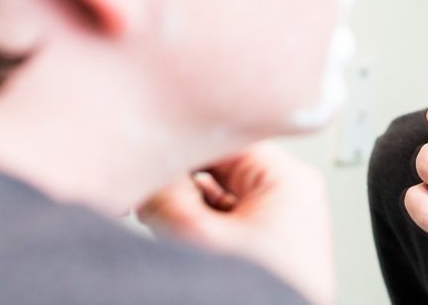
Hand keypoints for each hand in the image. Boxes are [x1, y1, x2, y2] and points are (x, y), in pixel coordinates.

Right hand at [138, 142, 334, 304]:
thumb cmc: (264, 299)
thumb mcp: (198, 238)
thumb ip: (165, 194)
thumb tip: (144, 171)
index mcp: (289, 181)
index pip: (225, 137)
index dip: (179, 144)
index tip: (142, 156)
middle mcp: (289, 198)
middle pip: (218, 167)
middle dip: (176, 183)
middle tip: (138, 198)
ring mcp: (279, 227)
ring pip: (215, 199)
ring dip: (181, 211)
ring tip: (157, 228)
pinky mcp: (267, 253)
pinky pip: (222, 228)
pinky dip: (194, 233)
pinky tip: (173, 246)